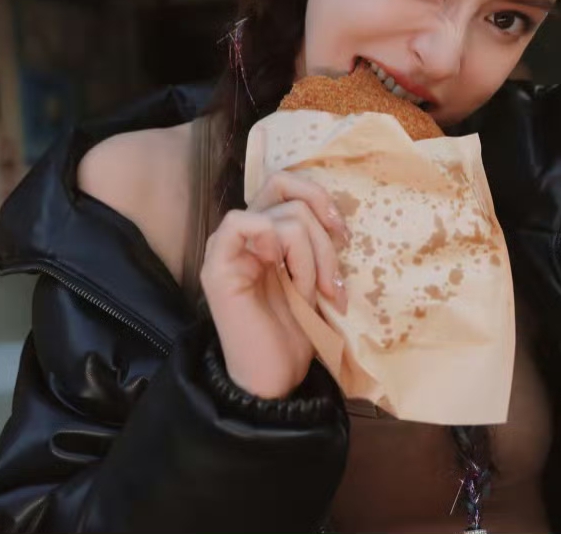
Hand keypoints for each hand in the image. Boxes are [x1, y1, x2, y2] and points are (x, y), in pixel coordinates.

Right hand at [200, 171, 349, 398]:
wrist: (275, 375)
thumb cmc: (297, 329)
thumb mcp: (315, 274)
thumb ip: (313, 240)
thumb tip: (333, 214)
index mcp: (265, 232)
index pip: (286, 184)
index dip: (320, 199)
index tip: (344, 236)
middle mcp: (243, 233)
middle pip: (288, 193)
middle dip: (324, 237)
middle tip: (333, 281)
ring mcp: (227, 247)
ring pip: (285, 217)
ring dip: (312, 260)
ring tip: (310, 295)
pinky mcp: (217, 265)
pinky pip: (242, 222)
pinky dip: (275, 242)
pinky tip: (281, 272)